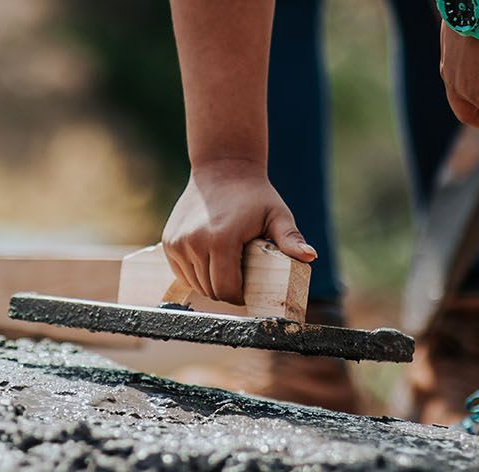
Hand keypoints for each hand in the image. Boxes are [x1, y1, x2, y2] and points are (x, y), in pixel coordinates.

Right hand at [162, 160, 314, 304]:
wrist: (222, 169)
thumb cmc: (254, 195)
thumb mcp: (277, 215)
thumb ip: (290, 239)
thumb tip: (310, 256)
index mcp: (221, 240)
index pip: (227, 289)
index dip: (240, 296)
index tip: (249, 290)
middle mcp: (194, 243)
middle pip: (210, 290)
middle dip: (226, 291)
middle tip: (240, 279)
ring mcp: (178, 243)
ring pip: (195, 284)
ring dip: (210, 283)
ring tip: (226, 268)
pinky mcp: (169, 242)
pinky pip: (182, 273)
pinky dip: (195, 274)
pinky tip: (209, 261)